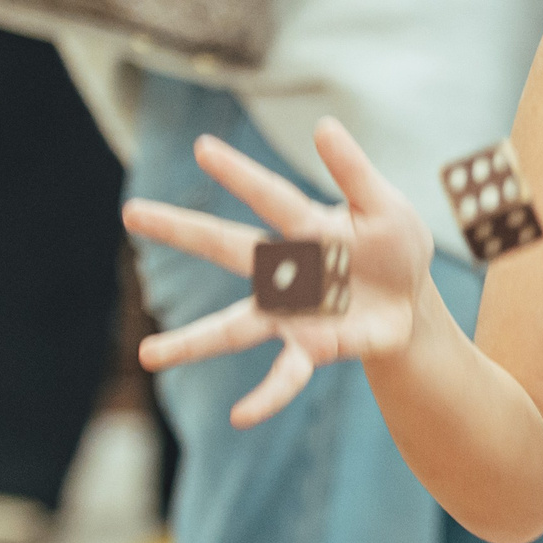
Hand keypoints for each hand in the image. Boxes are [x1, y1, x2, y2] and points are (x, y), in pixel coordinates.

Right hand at [123, 120, 435, 426]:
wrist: (412, 302)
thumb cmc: (392, 246)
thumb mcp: (384, 206)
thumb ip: (354, 173)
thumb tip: (323, 126)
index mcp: (308, 229)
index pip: (271, 197)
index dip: (240, 174)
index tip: (202, 148)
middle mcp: (286, 271)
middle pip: (230, 249)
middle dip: (183, 231)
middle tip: (130, 212)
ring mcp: (292, 314)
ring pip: (236, 327)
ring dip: (194, 342)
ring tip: (147, 357)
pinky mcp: (314, 349)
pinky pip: (287, 375)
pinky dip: (267, 395)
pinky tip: (241, 416)